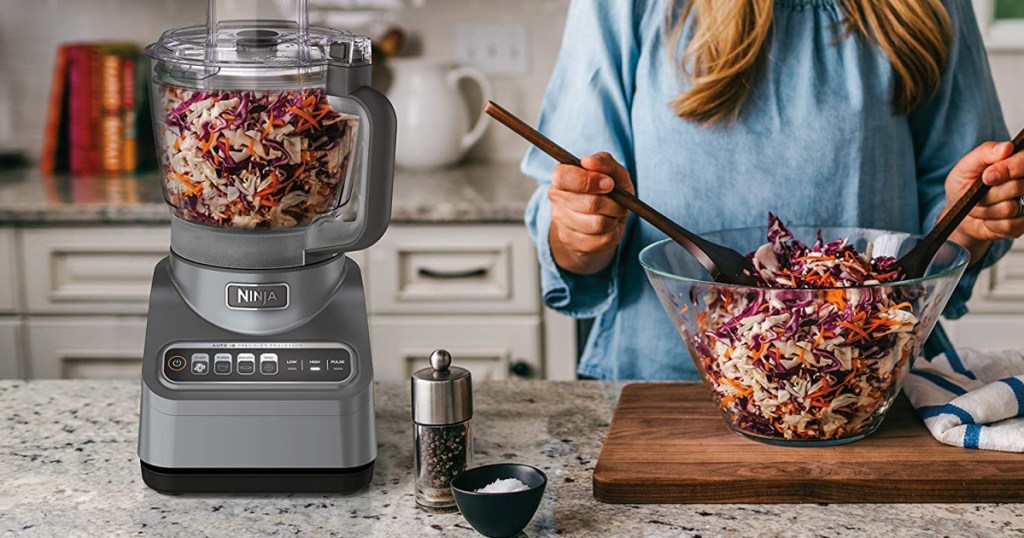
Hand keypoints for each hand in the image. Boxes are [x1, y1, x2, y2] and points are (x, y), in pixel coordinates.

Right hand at [548, 152, 632, 274]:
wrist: (600, 222)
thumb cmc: (607, 192)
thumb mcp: (613, 173)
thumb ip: (604, 162)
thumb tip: (589, 161)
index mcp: (561, 176)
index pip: (564, 177)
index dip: (590, 180)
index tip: (609, 183)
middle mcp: (557, 199)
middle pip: (589, 203)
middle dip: (613, 202)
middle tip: (617, 200)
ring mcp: (562, 223)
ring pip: (598, 224)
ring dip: (614, 218)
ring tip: (613, 213)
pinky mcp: (572, 242)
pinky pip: (602, 240)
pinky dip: (613, 233)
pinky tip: (608, 227)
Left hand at [945, 141, 1023, 261]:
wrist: (959, 213)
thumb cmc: (965, 185)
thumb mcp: (966, 166)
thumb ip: (985, 153)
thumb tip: (1007, 147)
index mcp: (1017, 162)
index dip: (1008, 169)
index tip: (987, 177)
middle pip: (1017, 187)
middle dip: (988, 193)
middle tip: (978, 193)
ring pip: (1010, 208)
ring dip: (987, 210)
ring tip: (981, 206)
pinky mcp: (1022, 224)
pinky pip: (1010, 226)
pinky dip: (991, 224)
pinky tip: (987, 219)